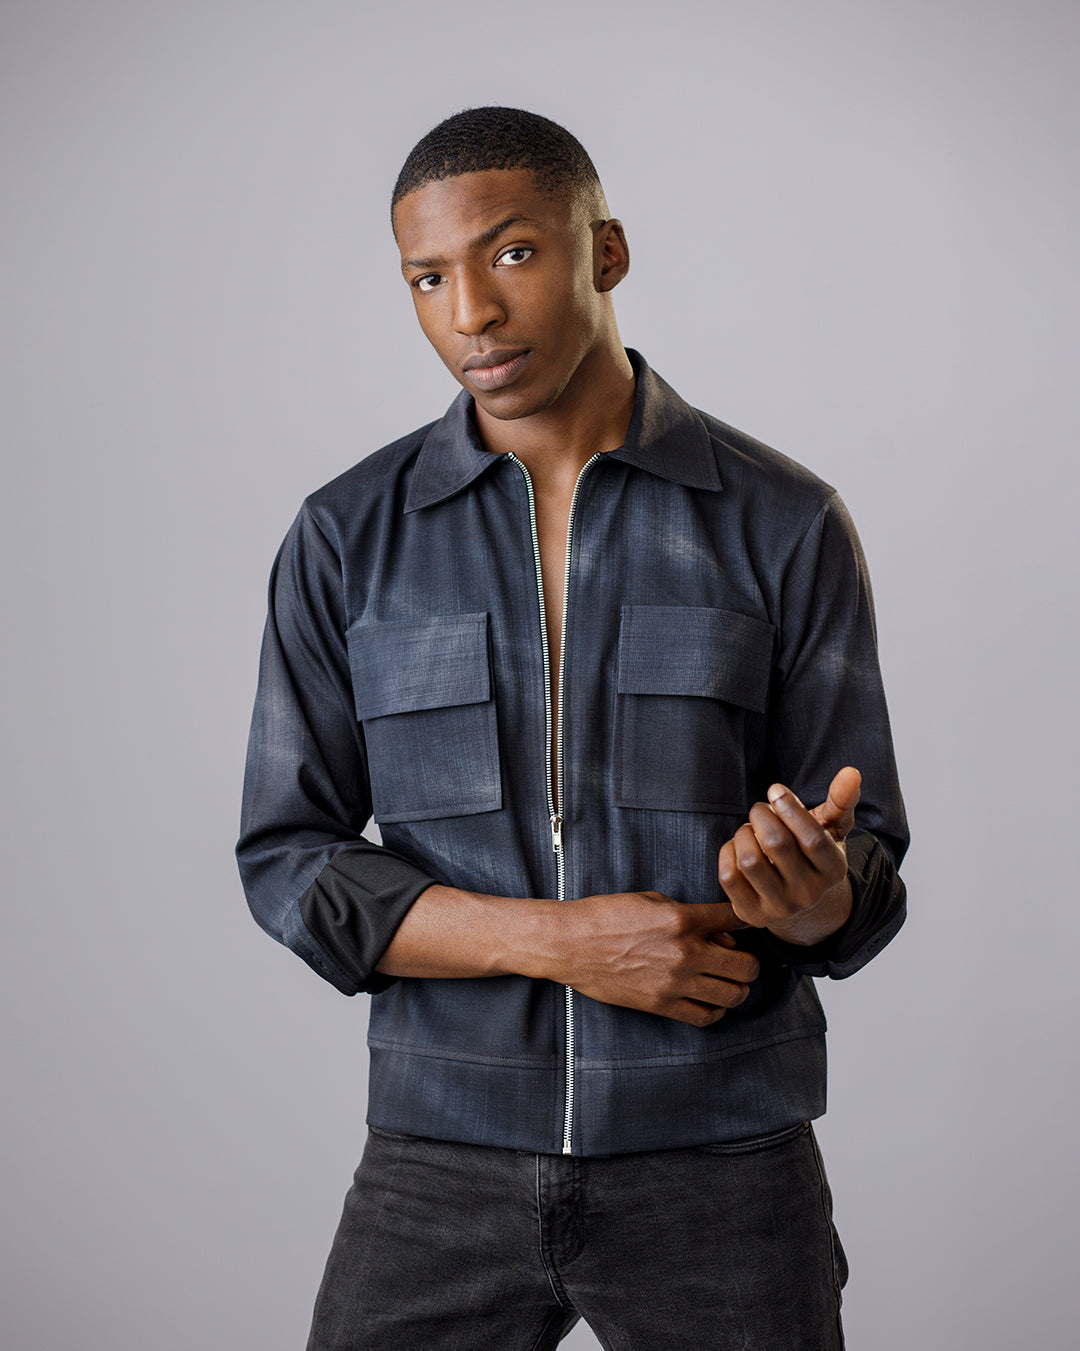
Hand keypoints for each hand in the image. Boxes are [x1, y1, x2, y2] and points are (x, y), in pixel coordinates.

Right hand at [556, 892, 758, 1026]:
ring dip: (737, 987)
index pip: (736, 920)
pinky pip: (706, 1017)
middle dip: (749, 961)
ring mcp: (675, 983)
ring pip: (733, 994)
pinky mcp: (661, 1005)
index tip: (745, 926)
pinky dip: (716, 1010)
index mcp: (683, 919)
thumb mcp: (652, 901)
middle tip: (740, 959)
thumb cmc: (608, 916)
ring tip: (727, 981)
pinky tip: (710, 1000)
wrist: (572, 943)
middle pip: (746, 966)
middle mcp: (685, 953)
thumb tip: (717, 933)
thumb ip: (689, 915)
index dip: (747, 920)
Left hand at [717, 767, 860, 945]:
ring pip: (750, 861)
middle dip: (762, 815)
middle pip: (777, 844)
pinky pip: (728, 876)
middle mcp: (809, 894)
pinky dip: (728, 852)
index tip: (775, 790)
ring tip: (750, 829)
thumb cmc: (813, 855)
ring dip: (744, 833)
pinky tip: (738, 847)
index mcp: (834, 871)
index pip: (812, 839)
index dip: (790, 809)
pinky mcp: (751, 913)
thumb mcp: (831, 829)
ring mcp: (779, 907)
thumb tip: (851, 772)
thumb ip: (841, 801)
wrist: (801, 904)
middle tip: (760, 809)